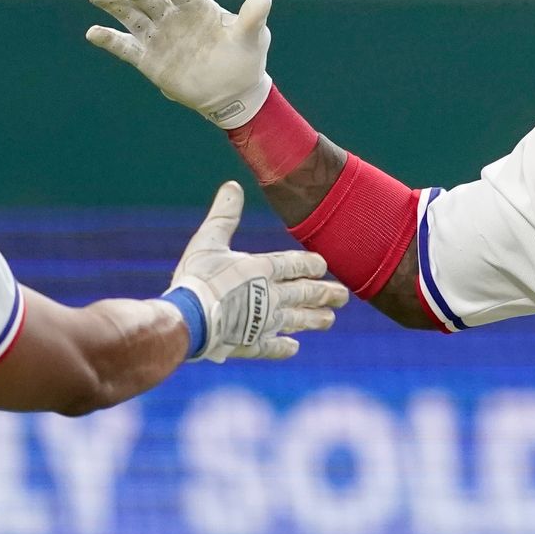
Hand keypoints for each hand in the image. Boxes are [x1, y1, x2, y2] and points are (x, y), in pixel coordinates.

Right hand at [86, 0, 275, 126]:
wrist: (235, 93)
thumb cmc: (246, 60)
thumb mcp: (253, 37)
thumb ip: (253, 17)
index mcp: (195, 5)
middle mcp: (173, 16)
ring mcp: (158, 37)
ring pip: (130, 14)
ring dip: (112, 3)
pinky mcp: (148, 60)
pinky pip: (125, 46)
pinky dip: (108, 39)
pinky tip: (93, 33)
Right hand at [171, 182, 345, 360]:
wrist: (191, 319)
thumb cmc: (198, 277)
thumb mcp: (208, 240)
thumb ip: (224, 215)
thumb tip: (233, 186)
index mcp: (262, 269)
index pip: (294, 264)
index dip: (311, 264)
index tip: (324, 266)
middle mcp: (271, 296)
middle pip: (304, 294)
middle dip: (324, 294)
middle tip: (343, 297)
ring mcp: (264, 322)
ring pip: (296, 320)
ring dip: (314, 320)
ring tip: (330, 320)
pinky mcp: (251, 344)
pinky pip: (273, 347)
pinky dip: (284, 347)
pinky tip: (294, 347)